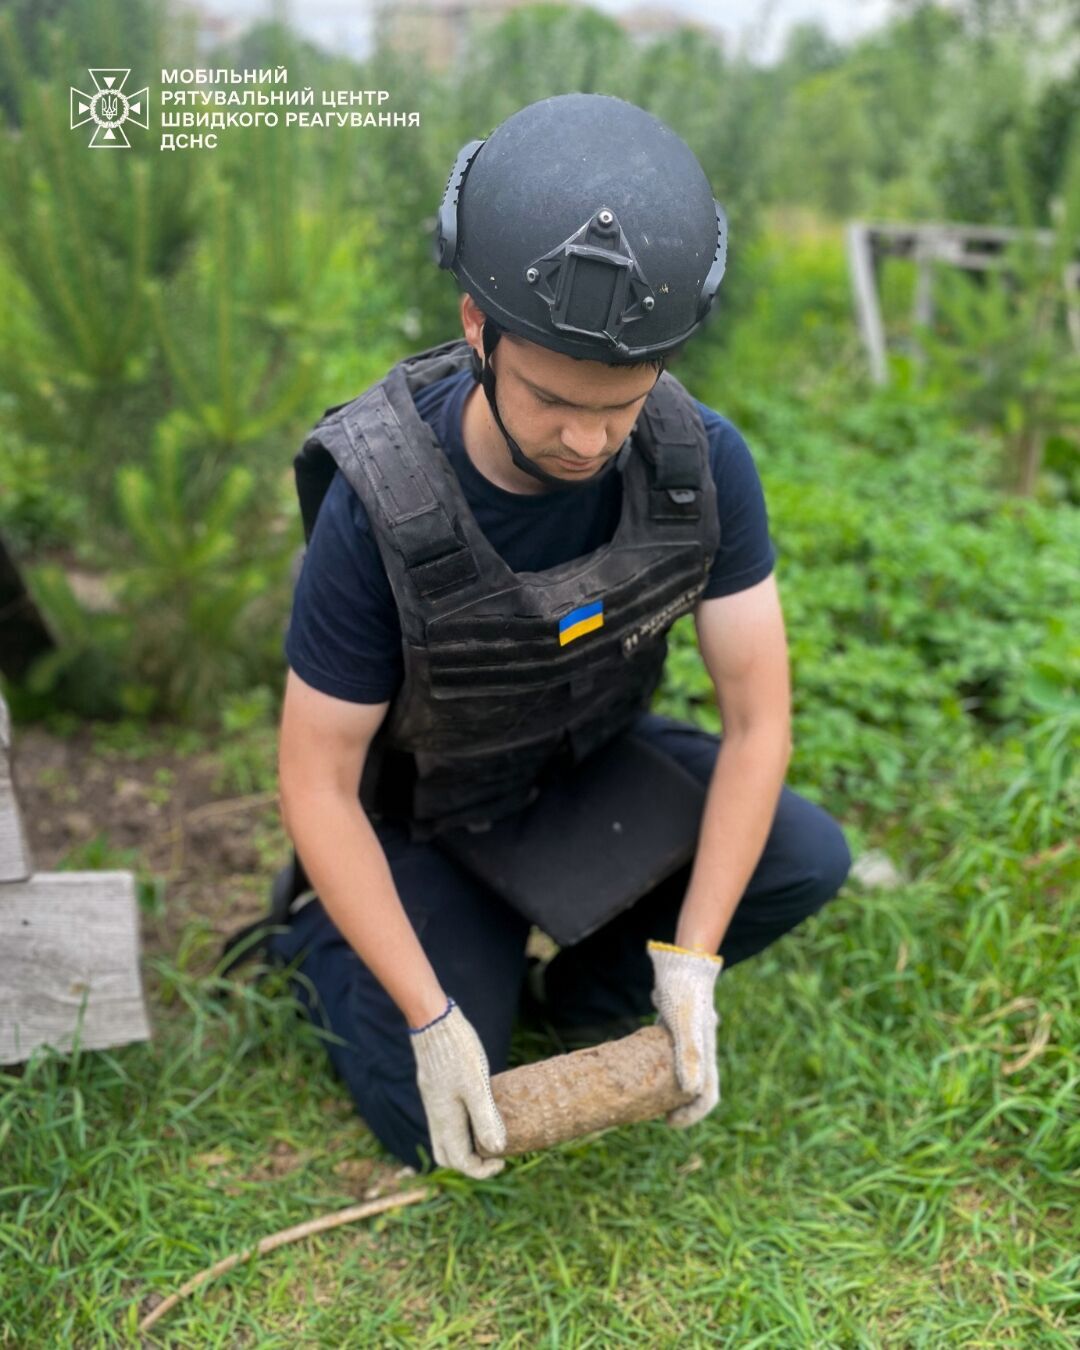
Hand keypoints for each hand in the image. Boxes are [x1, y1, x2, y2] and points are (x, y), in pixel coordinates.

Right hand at [408, 998, 506, 1177]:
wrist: (434, 1022)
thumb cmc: (457, 1051)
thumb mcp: (476, 1084)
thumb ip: (485, 1118)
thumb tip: (498, 1149)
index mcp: (445, 1120)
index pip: (460, 1161)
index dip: (483, 1169)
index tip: (504, 1159)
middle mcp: (436, 1116)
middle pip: (447, 1156)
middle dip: (469, 1163)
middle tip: (494, 1154)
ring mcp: (434, 1102)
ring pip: (445, 1138)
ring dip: (466, 1145)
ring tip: (490, 1133)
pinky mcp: (435, 1090)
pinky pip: (446, 1120)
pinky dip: (462, 1127)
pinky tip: (480, 1110)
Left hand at [646, 940, 723, 1127]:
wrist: (682, 962)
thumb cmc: (683, 992)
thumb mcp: (684, 1023)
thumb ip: (689, 1054)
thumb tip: (690, 1091)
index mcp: (706, 1053)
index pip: (708, 1094)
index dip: (692, 1114)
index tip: (670, 1124)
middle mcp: (701, 1049)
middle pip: (696, 1087)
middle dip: (680, 1106)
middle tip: (657, 1116)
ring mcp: (689, 1038)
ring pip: (682, 1071)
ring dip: (669, 1088)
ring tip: (648, 1098)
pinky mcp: (675, 1028)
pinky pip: (669, 1054)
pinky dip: (660, 1066)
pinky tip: (641, 1067)